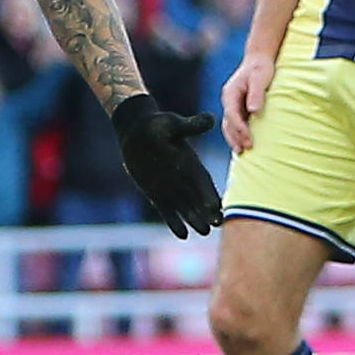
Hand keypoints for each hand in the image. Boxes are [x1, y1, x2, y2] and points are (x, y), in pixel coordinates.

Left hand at [112, 94, 221, 238]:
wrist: (137, 131)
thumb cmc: (156, 124)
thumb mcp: (173, 124)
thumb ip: (191, 126)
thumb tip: (211, 118)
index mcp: (190, 163)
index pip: (203, 182)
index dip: (210, 195)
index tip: (218, 208)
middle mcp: (183, 178)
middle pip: (198, 199)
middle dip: (207, 212)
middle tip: (217, 225)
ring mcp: (170, 188)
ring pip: (185, 208)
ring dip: (195, 220)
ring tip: (205, 232)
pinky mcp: (156, 193)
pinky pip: (167, 210)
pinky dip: (174, 222)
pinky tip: (183, 235)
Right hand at [220, 52, 274, 150]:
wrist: (259, 60)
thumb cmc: (261, 68)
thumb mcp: (260, 77)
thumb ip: (256, 93)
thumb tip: (253, 110)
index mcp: (230, 93)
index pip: (231, 114)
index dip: (239, 128)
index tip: (248, 139)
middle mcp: (228, 100)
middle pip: (227, 123)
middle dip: (236, 137)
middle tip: (246, 149)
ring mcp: (232, 105)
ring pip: (228, 125)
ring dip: (234, 138)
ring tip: (242, 151)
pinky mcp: (238, 108)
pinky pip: (234, 124)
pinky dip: (237, 134)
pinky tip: (244, 143)